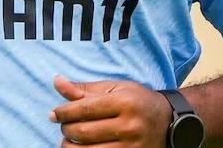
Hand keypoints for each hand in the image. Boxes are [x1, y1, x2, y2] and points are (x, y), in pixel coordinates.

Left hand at [49, 74, 172, 146]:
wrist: (168, 122)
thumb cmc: (137, 101)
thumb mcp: (116, 89)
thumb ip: (85, 89)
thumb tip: (57, 81)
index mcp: (125, 102)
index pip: (85, 108)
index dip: (64, 112)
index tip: (54, 114)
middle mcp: (129, 126)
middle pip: (84, 132)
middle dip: (66, 129)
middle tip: (64, 125)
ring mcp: (131, 146)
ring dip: (70, 146)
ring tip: (68, 140)